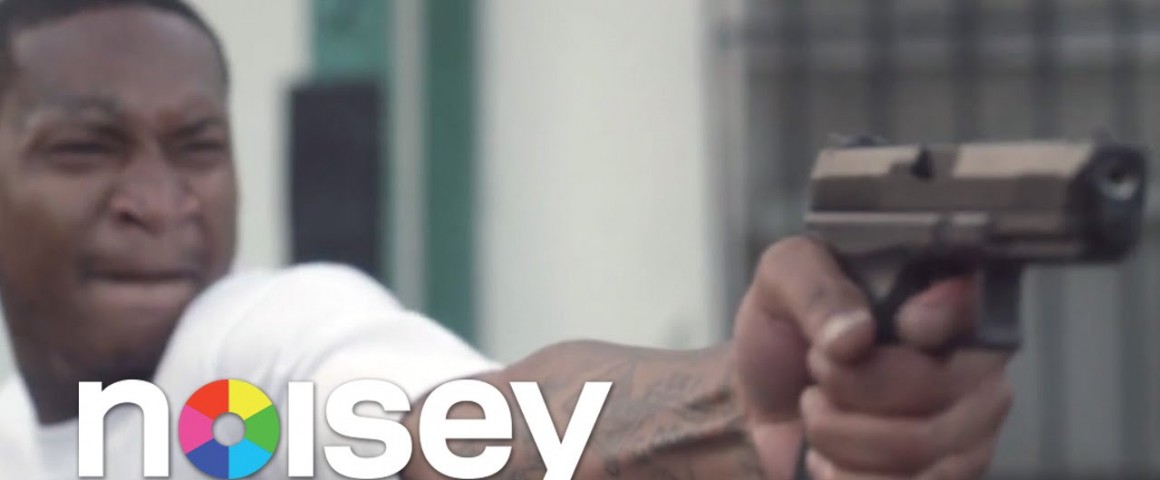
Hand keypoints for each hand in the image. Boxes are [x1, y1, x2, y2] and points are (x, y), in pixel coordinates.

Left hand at [732, 236, 1012, 478]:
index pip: (974, 306)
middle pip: (936, 386)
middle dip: (849, 385)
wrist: (763, 406)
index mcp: (946, 299)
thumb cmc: (785, 335)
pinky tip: (830, 459)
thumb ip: (814, 289)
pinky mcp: (947, 477)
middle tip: (818, 374)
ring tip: (818, 417)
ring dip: (840, 435)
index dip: (937, 318)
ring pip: (918, 446)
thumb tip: (853, 335)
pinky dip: (847, 477)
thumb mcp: (780, 281)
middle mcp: (975, 365)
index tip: (899, 324)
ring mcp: (970, 430)